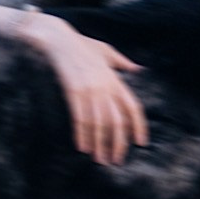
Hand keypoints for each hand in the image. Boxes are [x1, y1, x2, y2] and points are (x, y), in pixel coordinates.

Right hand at [0, 3, 147, 165]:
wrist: (59, 38)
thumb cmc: (82, 45)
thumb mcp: (106, 50)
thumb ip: (122, 62)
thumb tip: (138, 69)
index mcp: (115, 79)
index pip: (132, 106)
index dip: (139, 126)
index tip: (141, 142)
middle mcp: (105, 86)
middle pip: (117, 121)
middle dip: (118, 143)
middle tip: (116, 160)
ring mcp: (89, 89)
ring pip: (99, 123)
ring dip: (100, 144)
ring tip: (100, 159)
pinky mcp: (73, 91)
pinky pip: (80, 118)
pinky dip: (82, 134)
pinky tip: (83, 147)